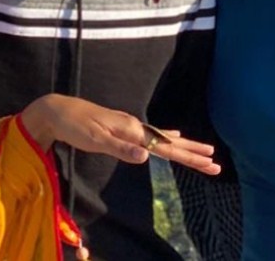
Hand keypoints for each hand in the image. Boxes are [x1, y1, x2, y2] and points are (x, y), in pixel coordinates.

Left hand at [20, 94, 219, 175]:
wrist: (58, 110)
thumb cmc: (74, 127)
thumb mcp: (96, 140)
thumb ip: (121, 149)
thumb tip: (147, 158)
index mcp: (132, 130)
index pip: (167, 147)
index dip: (189, 157)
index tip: (210, 164)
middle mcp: (135, 126)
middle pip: (170, 143)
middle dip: (193, 154)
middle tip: (216, 165)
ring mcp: (130, 126)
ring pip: (163, 138)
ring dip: (184, 147)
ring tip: (203, 152)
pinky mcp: (123, 127)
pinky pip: (152, 134)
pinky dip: (166, 137)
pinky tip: (173, 136)